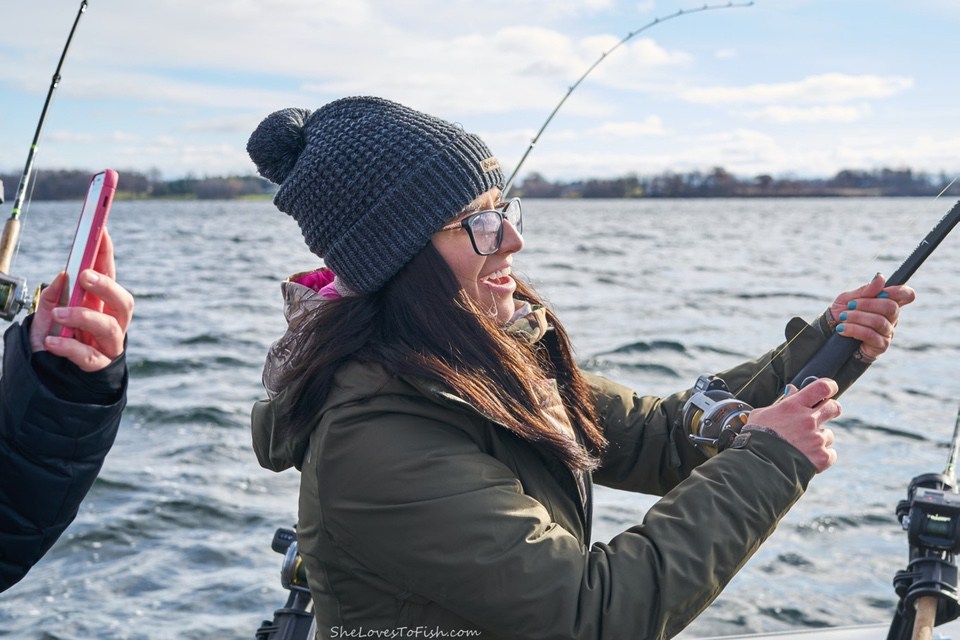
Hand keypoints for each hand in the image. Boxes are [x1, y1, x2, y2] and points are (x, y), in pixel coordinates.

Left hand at [29, 230, 133, 371]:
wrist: (50, 379)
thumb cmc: (55, 342)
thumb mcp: (46, 315)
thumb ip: (53, 295)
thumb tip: (63, 275)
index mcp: (100, 306)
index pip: (109, 275)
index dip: (106, 253)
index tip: (100, 230)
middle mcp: (110, 322)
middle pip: (123, 301)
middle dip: (107, 286)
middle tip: (84, 276)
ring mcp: (107, 345)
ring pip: (110, 328)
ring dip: (85, 317)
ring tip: (59, 314)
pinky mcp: (99, 366)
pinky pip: (89, 355)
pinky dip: (70, 347)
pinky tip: (52, 342)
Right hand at [746, 378, 840, 472]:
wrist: (758, 464)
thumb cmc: (756, 437)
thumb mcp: (763, 414)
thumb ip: (781, 402)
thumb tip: (793, 390)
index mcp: (794, 406)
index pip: (821, 387)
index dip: (829, 386)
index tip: (829, 389)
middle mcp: (808, 420)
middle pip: (833, 407)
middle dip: (832, 409)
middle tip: (826, 413)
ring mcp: (816, 439)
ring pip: (828, 434)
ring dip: (819, 439)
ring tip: (802, 446)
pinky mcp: (822, 457)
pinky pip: (830, 454)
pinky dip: (822, 456)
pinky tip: (807, 458)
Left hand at [828, 273, 915, 359]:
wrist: (830, 334)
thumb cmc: (843, 313)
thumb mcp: (848, 299)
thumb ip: (865, 290)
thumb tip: (880, 277)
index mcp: (887, 302)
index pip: (906, 295)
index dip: (899, 291)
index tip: (881, 292)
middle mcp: (892, 318)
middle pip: (891, 307)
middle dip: (867, 304)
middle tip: (850, 305)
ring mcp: (888, 332)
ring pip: (879, 321)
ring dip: (856, 317)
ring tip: (843, 317)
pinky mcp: (881, 345)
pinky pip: (870, 335)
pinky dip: (853, 329)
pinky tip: (842, 329)